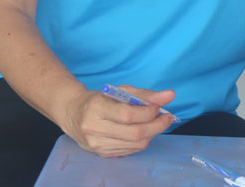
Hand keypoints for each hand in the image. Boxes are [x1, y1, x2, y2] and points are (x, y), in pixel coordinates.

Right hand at [60, 85, 176, 156]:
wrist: (74, 114)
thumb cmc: (101, 99)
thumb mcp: (121, 90)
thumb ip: (145, 94)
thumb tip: (170, 95)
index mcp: (97, 109)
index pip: (128, 115)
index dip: (148, 112)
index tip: (158, 106)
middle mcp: (95, 129)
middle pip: (134, 133)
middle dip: (157, 125)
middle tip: (167, 117)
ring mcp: (97, 144)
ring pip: (135, 144)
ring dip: (152, 133)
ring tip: (156, 122)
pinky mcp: (102, 154)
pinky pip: (131, 150)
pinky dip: (142, 140)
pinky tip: (144, 131)